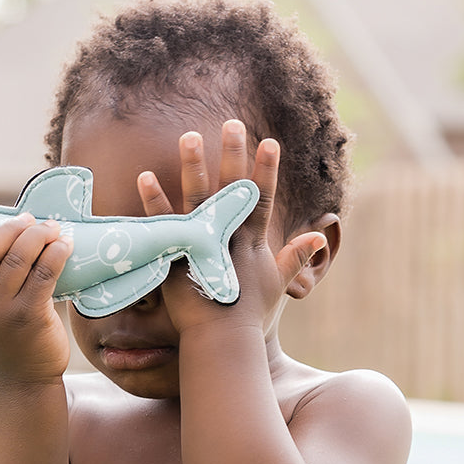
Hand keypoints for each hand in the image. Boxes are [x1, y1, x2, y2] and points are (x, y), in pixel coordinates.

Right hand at [0, 215, 73, 382]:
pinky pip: (43, 274)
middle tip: (29, 219)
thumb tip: (10, 236)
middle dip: (11, 230)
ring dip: (37, 236)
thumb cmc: (5, 341)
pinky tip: (64, 246)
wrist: (24, 382)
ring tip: (51, 228)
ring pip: (17, 259)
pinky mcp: (30, 317)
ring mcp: (1, 313)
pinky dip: (55, 254)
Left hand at [135, 120, 328, 337]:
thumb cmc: (249, 318)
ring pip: (198, 199)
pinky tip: (145, 177)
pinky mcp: (178, 257)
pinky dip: (155, 202)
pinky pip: (164, 224)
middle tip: (232, 122)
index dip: (265, 171)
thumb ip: (295, 258)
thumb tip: (318, 238)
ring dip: (193, 166)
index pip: (261, 200)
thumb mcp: (277, 286)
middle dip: (233, 155)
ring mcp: (203, 246)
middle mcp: (229, 239)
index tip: (269, 142)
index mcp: (252, 244)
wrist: (222, 341)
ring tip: (188, 136)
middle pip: (231, 190)